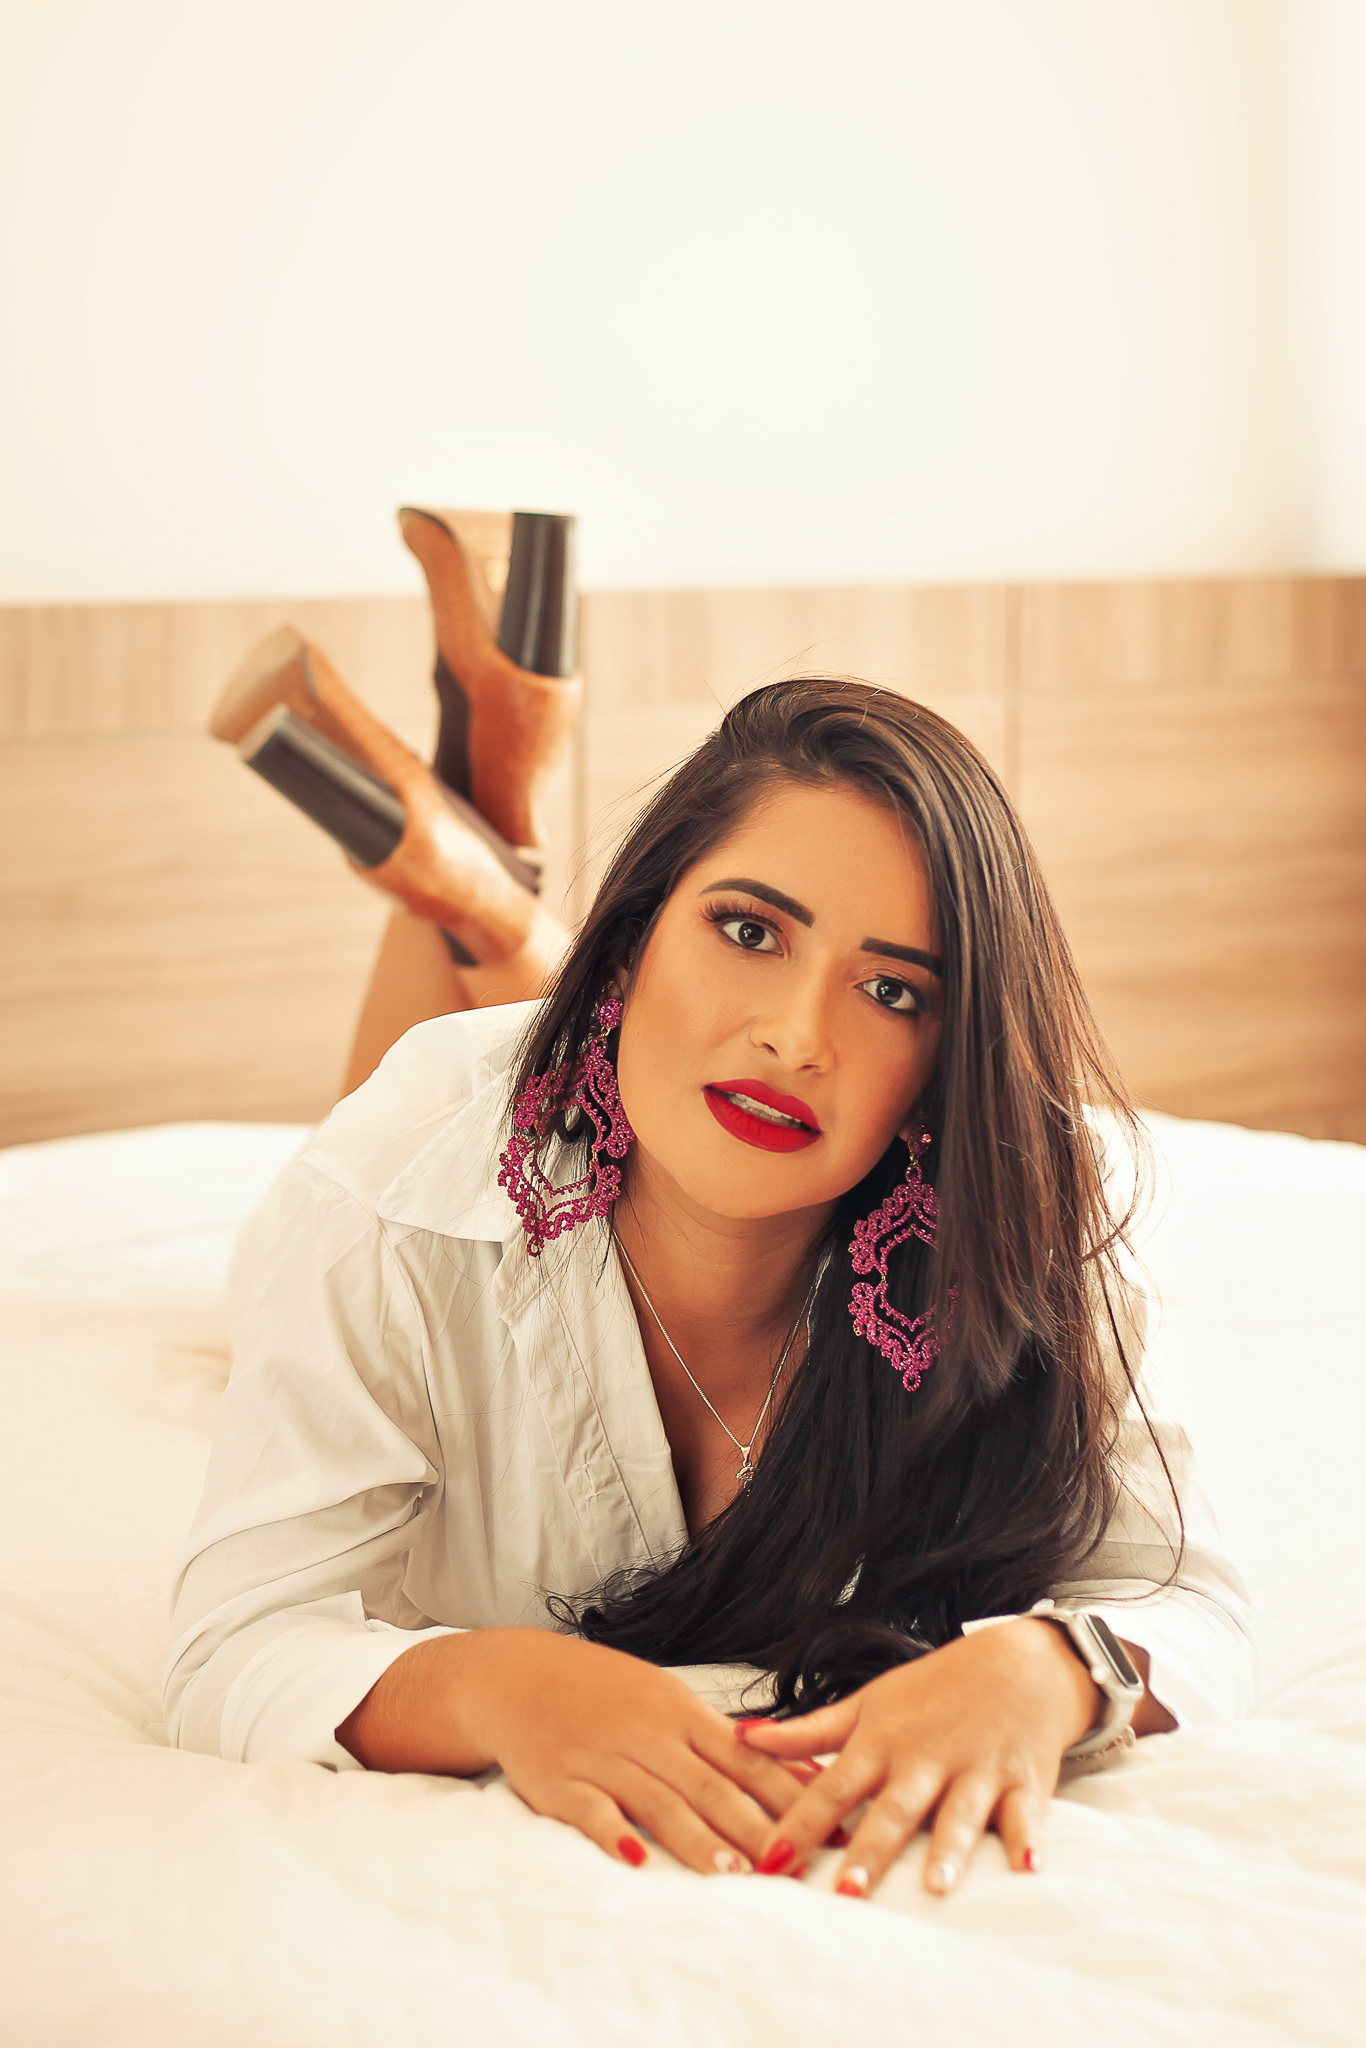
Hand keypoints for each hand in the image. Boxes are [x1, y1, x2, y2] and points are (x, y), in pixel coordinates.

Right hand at [338, 1627, 804, 1874]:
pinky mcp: (563, 1783)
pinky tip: (633, 1861)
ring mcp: (605, 1759)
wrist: (520, 1676)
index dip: (788, 1792)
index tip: (826, 1822)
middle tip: (792, 1864)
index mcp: (682, 1715)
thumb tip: (794, 1770)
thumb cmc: (606, 1694)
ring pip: (659, 1801)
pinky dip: (613, 1834)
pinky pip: (591, 1810)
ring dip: (696, 1839)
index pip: (746, 1757)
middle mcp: (650, 1736)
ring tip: (732, 1874)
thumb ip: (724, 1740)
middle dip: (754, 1826)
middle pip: (711, 1785)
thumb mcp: (668, 1702)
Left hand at [737, 1618, 1101, 1897]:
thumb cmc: (933, 1690)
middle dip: (870, 1851)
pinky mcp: (1023, 1783)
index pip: (833, 1787)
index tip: (772, 1863)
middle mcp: (925, 1759)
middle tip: (845, 1894)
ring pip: (959, 1816)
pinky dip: (1027, 1840)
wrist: (1016, 1663)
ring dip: (948, 1850)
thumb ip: (809, 1731)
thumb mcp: (868, 1704)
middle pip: (893, 1810)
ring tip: (934, 1886)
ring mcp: (975, 1772)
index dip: (801, 1824)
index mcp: (882, 1742)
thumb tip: (744, 1736)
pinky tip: (1027, 1867)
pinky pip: (1024, 1816)